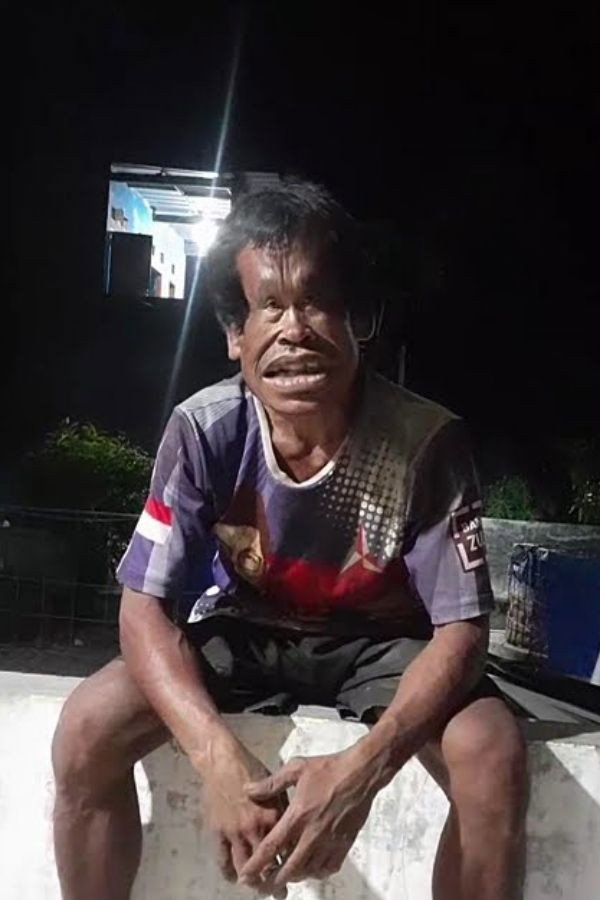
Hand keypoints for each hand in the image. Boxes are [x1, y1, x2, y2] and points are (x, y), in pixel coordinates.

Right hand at [198, 737, 287, 897]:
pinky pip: (223, 860)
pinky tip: (235, 877)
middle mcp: (255, 828)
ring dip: (253, 882)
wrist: (223, 760)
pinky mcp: (218, 832)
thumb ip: (284, 807)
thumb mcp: (276, 783)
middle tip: (279, 892)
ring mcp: (235, 833)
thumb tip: (294, 826)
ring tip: (259, 888)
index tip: (296, 874)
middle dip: (274, 882)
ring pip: (245, 867)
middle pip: (267, 864)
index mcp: (273, 816)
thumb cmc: (251, 767)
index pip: (285, 849)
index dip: (291, 864)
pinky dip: (229, 873)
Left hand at [240, 751, 375, 888]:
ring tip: (283, 876)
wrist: (361, 773)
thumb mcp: (296, 769)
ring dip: (293, 877)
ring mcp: (330, 842)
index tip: (245, 877)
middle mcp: (312, 834)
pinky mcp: (344, 845)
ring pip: (308, 872)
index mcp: (298, 816)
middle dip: (272, 882)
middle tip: (261, 887)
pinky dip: (316, 873)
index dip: (256, 865)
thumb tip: (248, 790)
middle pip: (289, 870)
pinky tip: (310, 868)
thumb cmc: (329, 768)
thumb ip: (270, 784)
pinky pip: (327, 869)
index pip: (271, 848)